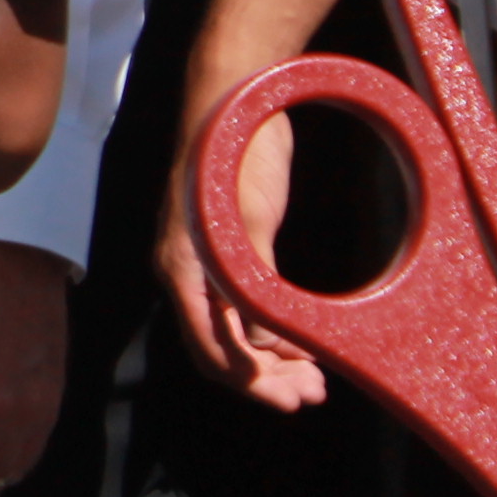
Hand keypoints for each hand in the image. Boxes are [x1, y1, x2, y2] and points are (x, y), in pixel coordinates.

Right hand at [156, 96, 326, 407]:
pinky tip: (302, 342)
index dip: (250, 382)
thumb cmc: (232, 154)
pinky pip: (245, 308)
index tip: (293, 399)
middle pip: (220, 349)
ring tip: (315, 378)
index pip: (210, 349)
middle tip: (313, 396)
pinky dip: (272, 331)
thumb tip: (266, 349)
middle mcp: (187, 274)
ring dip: (272, 360)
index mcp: (181, 269)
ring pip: (234, 332)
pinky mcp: (228, 250)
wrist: (232, 98)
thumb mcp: (249, 226)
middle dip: (265, 380)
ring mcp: (206, 263)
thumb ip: (253, 289)